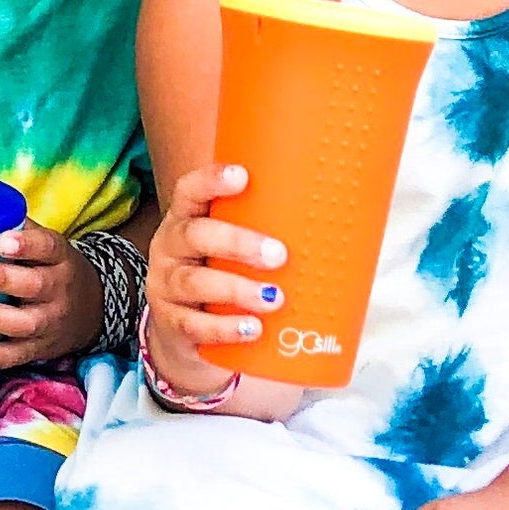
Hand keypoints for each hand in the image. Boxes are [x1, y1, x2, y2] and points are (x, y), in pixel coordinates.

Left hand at [0, 219, 98, 368]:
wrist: (93, 307)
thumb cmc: (51, 267)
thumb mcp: (45, 244)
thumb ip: (15, 227)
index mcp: (59, 257)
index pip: (47, 247)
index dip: (26, 245)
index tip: (3, 241)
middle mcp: (59, 289)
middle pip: (35, 285)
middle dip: (3, 279)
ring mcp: (52, 321)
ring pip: (26, 323)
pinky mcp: (42, 348)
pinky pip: (21, 355)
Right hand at [143, 161, 285, 399]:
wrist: (184, 333)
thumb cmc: (220, 277)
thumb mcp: (227, 251)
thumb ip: (263, 233)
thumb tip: (342, 218)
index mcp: (185, 220)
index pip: (189, 190)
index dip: (211, 181)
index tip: (243, 176)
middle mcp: (170, 249)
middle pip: (195, 235)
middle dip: (237, 242)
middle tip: (278, 255)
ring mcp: (166, 287)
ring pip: (194, 282)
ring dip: (237, 289)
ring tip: (273, 299)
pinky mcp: (171, 325)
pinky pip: (194, 326)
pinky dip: (225, 328)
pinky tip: (251, 329)